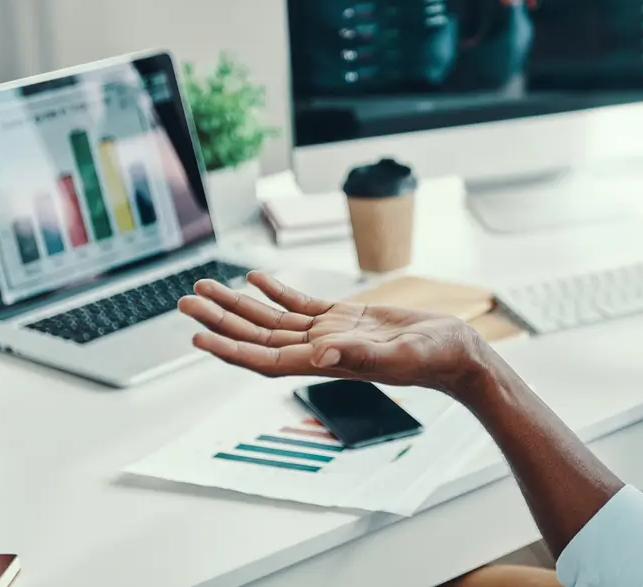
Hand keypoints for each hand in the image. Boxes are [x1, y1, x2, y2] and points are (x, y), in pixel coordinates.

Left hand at [177, 272, 485, 396]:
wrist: (456, 353)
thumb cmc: (433, 360)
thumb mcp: (397, 356)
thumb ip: (357, 356)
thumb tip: (317, 354)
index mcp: (324, 362)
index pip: (263, 358)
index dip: (228, 348)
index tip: (197, 334)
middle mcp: (319, 349)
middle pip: (257, 335)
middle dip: (221, 318)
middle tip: (186, 299)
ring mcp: (331, 334)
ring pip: (273, 319)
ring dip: (239, 304)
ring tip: (207, 286)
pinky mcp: (347, 318)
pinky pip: (302, 304)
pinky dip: (277, 291)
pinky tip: (257, 279)